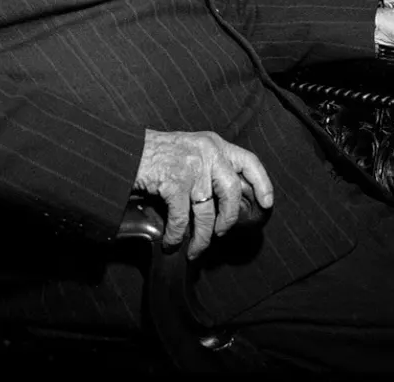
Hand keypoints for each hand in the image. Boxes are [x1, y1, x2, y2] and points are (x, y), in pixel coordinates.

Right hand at [133, 130, 273, 258]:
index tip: (267, 203)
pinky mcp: (175, 182)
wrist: (126, 152)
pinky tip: (173, 242)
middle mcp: (207, 152)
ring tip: (195, 249)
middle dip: (228, 219)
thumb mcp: (192, 150)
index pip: (249, 161)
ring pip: (207, 212)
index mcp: (214, 144)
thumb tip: (231, 200)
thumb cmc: (158, 154)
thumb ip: (211, 167)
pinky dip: (178, 235)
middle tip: (220, 233)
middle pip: (231, 191)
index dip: (262, 183)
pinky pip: (183, 219)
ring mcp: (191, 167)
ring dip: (202, 237)